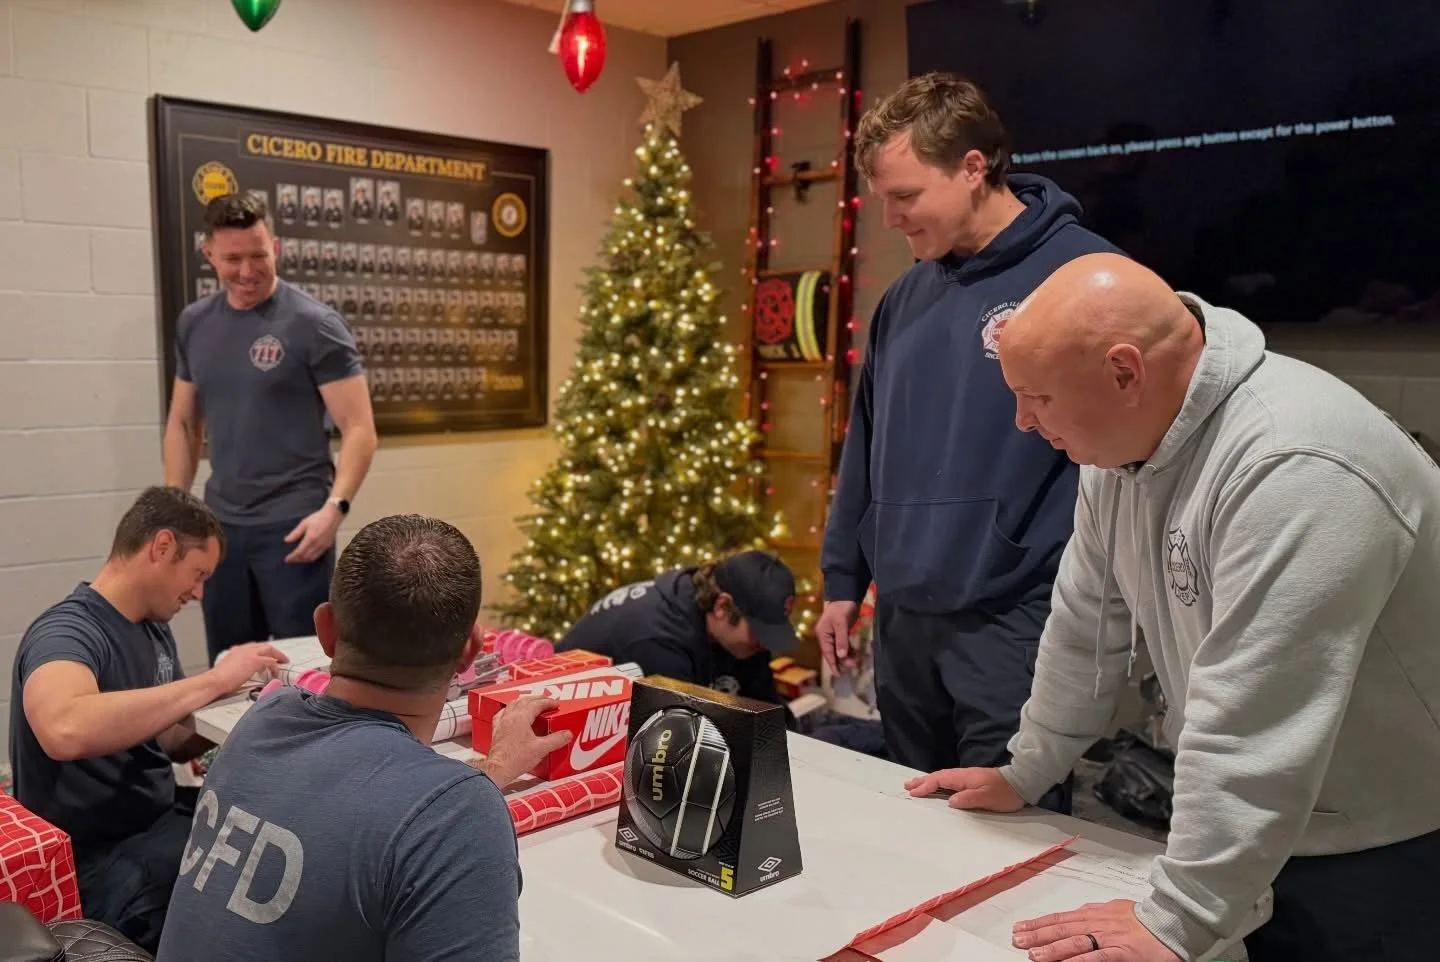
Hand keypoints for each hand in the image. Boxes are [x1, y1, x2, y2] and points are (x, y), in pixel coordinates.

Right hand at [208, 642, 288, 692]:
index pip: (254, 647)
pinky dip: (275, 668)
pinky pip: (271, 662)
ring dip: (278, 656)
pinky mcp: (255, 661)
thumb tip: (244, 673)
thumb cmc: (219, 680)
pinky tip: (276, 674)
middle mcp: (244, 649)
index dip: (263, 651)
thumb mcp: (229, 669)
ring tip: (283, 663)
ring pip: (269, 650)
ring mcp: (250, 654)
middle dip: (274, 652)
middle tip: (280, 658)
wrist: (215, 681)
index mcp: (237, 650)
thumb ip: (238, 667)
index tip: (268, 657)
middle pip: (264, 646)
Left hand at [283, 503, 341, 562]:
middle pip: (306, 557)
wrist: (333, 516)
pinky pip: (318, 555)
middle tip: (291, 559)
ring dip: (304, 560)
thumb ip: (295, 533)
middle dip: (297, 560)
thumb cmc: (318, 518)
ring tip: (298, 559)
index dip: (292, 557)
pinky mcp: (328, 546)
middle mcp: (317, 545)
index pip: (299, 552)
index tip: (287, 559)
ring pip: (312, 558)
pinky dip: (311, 557)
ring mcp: (323, 546)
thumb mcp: (304, 523)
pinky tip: (307, 555)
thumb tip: (286, 540)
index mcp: (310, 538)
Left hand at [480, 695, 572, 788]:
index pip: (537, 704)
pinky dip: (509, 710)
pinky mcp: (496, 731)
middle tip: (546, 700)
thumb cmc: (516, 759)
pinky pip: (502, 713)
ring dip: (523, 701)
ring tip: (530, 703)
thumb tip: (567, 734)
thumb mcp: (541, 749)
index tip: (556, 704)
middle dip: (537, 698)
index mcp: (521, 717)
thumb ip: (556, 740)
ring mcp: (502, 723)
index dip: (548, 702)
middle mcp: (510, 716)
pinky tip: (510, 713)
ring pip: (513, 704)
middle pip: (524, 700)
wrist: (499, 769)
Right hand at [815, 600, 858, 671]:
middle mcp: (827, 636)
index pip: (827, 652)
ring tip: (854, 663)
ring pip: (839, 649)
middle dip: (841, 661)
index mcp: (823, 634)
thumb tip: (841, 656)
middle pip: (833, 652)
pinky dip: (849, 650)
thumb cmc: (841, 608)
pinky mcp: (842, 632)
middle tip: (852, 667)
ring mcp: (834, 634)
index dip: (833, 664)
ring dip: (846, 656)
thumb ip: (841, 640)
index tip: (838, 675)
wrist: (847, 595)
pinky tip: (855, 655)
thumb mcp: (841, 624)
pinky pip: (844, 644)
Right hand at [904, 766, 1025, 811]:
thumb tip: (950, 801)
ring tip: (915, 785)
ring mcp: (967, 778)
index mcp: (963, 778)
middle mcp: (963, 776)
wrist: (1021, 783)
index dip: (926, 786)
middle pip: (938, 777)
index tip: (913, 793)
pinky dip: (938, 784)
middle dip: (922, 781)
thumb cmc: (1004, 792)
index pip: (939, 780)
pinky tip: (937, 788)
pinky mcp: (972, 782)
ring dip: (928, 782)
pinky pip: (949, 782)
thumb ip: (968, 799)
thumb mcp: (987, 797)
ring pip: (943, 779)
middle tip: (907, 786)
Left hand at [1012, 899, 1181, 961]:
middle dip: (1037, 935)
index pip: (1060, 918)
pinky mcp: (1121, 953)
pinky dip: (1077, 961)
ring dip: (1051, 949)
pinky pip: (1096, 958)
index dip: (1039, 924)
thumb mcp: (1113, 909)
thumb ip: (1093, 914)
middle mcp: (1097, 924)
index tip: (1020, 927)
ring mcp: (1108, 939)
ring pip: (1074, 943)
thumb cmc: (1143, 919)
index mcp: (1094, 913)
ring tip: (1032, 954)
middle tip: (1017, 940)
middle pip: (1061, 929)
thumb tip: (1075, 914)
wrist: (1172, 922)